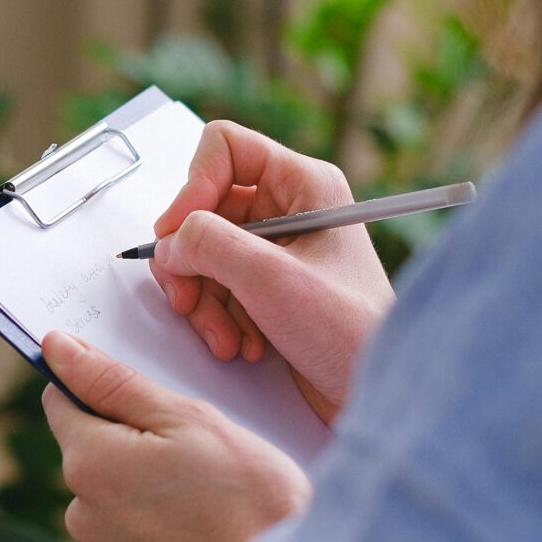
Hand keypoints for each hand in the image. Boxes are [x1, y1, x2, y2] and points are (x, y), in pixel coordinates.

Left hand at [41, 331, 308, 541]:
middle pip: (88, 452)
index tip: (138, 397)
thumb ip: (112, 381)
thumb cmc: (246, 496)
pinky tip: (196, 530)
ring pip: (108, 498)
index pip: (62, 402)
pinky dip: (152, 529)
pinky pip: (126, 539)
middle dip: (127, 442)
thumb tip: (56, 348)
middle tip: (191, 451)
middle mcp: (81, 512)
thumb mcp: (186, 418)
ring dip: (140, 489)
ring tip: (199, 497)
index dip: (97, 389)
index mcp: (89, 462)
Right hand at [150, 121, 393, 422]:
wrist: (373, 393)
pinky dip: (216, 318)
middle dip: (191, 262)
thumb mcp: (270, 279)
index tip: (178, 234)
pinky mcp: (265, 287)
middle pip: (202, 209)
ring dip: (203, 300)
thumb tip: (169, 241)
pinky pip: (213, 286)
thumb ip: (209, 245)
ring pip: (201, 253)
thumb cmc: (351, 333)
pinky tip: (240, 344)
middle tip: (188, 299)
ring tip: (226, 337)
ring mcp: (276, 249)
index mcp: (304, 184)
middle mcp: (289, 208)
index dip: (192, 187)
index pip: (224, 149)